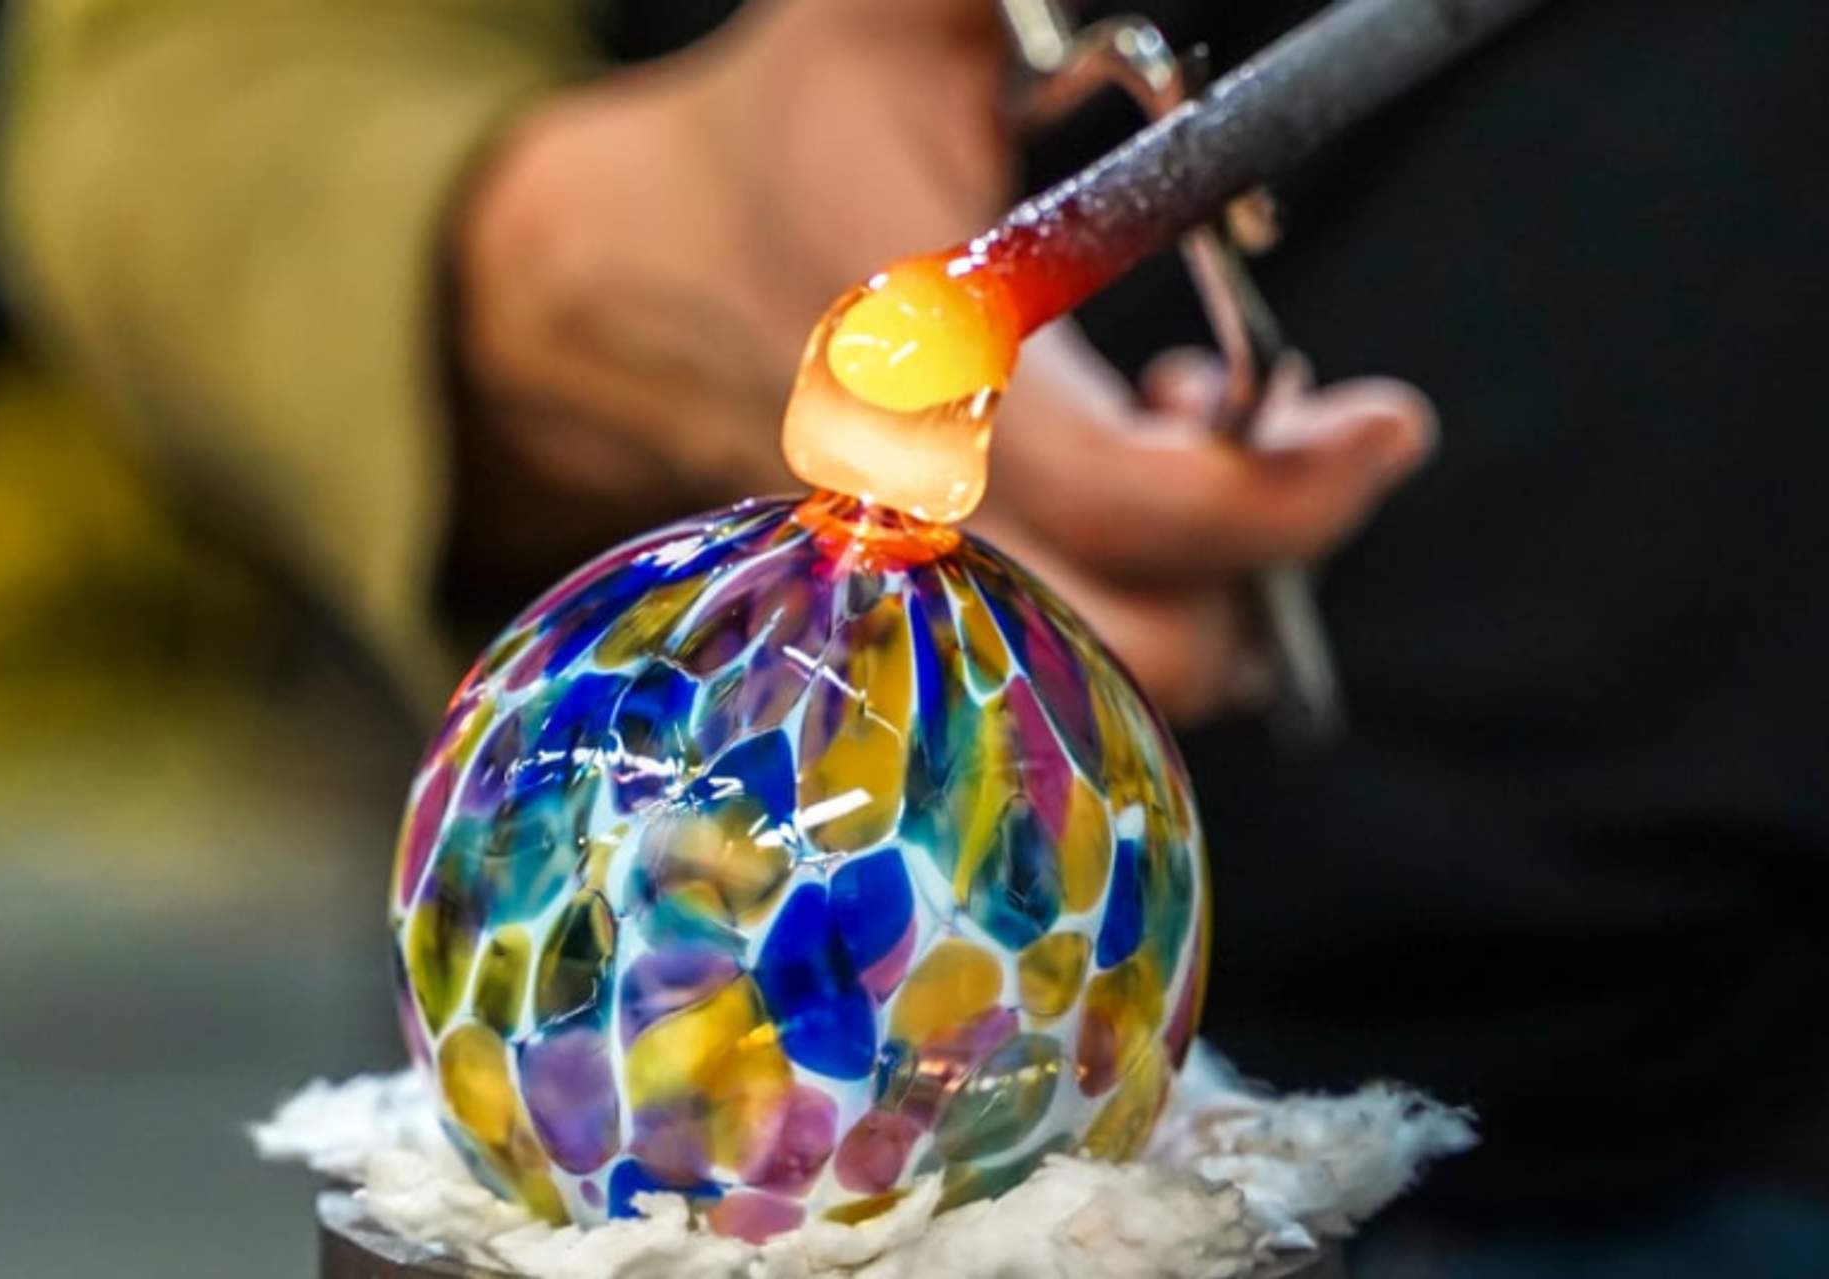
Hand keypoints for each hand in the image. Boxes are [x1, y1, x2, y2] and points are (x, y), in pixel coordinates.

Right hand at [450, 0, 1432, 723]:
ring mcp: (911, 572)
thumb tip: (1177, 37)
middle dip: (1265, 565)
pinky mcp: (911, 596)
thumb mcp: (893, 7)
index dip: (1293, 490)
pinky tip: (1134, 461)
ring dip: (1207, 584)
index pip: (1138, 500)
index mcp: (931, 361)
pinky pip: (1057, 649)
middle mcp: (919, 502)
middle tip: (1308, 441)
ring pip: (1106, 672)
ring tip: (1210, 435)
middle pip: (1144, 650)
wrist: (622, 270)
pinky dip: (1137, 590)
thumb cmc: (779, 130)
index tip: (1389, 423)